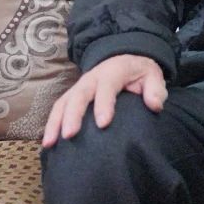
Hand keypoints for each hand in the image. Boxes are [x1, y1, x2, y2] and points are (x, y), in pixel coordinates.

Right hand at [42, 54, 165, 147]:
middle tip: (70, 135)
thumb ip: (156, 89)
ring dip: (55, 122)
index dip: (104, 105)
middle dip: (73, 115)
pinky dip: (50, 124)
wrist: (125, 60)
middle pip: (79, 95)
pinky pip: (58, 109)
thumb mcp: (153, 75)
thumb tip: (155, 105)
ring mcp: (79, 87)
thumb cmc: (140, 73)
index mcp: (113, 72)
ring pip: (63, 102)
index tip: (103, 124)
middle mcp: (92, 78)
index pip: (107, 87)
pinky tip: (47, 143)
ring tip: (50, 143)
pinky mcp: (72, 96)